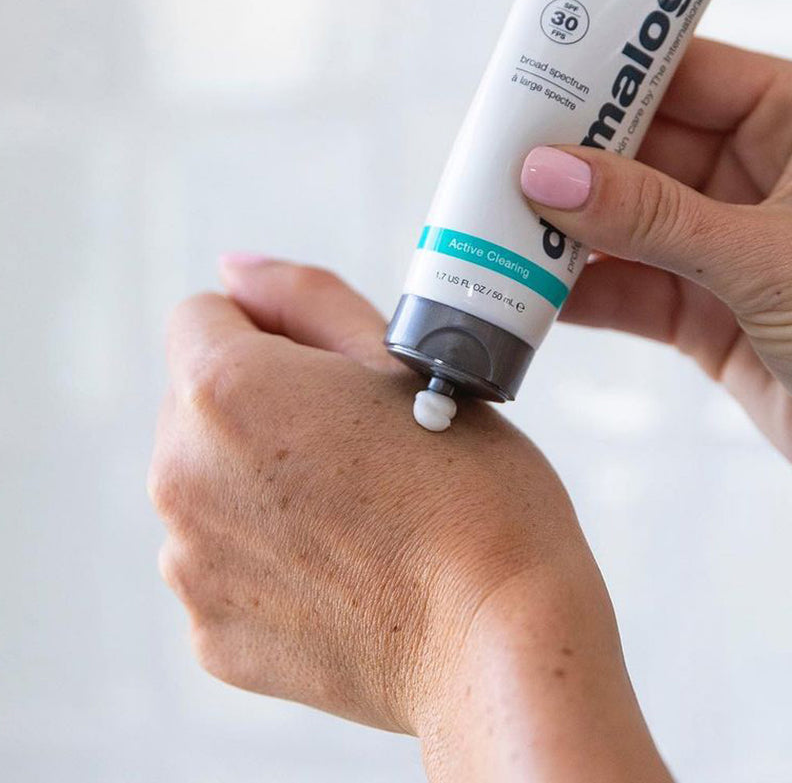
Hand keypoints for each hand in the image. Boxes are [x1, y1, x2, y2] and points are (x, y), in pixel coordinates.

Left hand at [149, 259, 671, 780]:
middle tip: (359, 442)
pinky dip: (268, 555)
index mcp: (224, 389)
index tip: (330, 372)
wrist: (497, 635)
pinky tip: (344, 568)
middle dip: (261, 404)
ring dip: (258, 479)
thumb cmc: (469, 488)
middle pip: (196, 400)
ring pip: (208, 481)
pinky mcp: (211, 634)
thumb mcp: (399, 359)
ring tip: (357, 510)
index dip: (271, 329)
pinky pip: (223, 561)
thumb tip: (234, 269)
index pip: (201, 316)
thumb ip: (303, 298)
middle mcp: (180, 474)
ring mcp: (189, 564)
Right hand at [520, 38, 791, 586]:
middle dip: (573, 160)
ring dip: (568, 231)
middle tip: (492, 162)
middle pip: (646, 149)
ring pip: (631, 224)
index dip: (609, 73)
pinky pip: (635, 289)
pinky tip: (530, 291)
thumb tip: (548, 171)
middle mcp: (768, 176)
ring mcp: (738, 250)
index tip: (531, 76)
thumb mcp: (774, 261)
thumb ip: (652, 217)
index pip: (688, 71)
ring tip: (493, 228)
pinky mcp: (717, 316)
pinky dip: (585, 292)